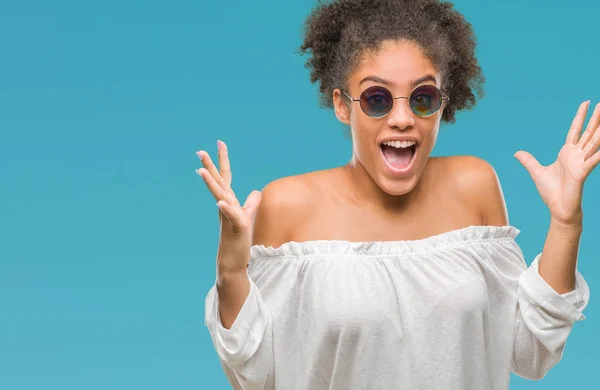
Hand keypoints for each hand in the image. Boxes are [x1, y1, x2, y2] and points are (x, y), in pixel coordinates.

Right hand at [196, 140, 261, 270]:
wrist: (233, 260)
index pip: (225, 176)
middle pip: (218, 182)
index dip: (223, 159)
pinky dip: (225, 208)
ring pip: (219, 196)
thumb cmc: (238, 238)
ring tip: (200, 171)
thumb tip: (256, 191)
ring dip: (210, 184)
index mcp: (229, 200)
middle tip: (199, 150)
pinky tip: (219, 202)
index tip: (219, 142)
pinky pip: (230, 216)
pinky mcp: (236, 227)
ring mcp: (228, 216)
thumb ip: (251, 203)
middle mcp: (226, 205)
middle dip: (209, 166)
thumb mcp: (247, 216)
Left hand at [515, 101, 599, 224]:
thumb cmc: (551, 192)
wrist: (558, 208)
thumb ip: (529, 161)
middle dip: (595, 118)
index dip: (580, 117)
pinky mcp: (583, 172)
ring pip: (593, 142)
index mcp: (567, 153)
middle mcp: (577, 155)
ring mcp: (581, 163)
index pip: (575, 130)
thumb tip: (517, 153)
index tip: (586, 103)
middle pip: (587, 132)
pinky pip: (593, 160)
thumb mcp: (536, 172)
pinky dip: (598, 153)